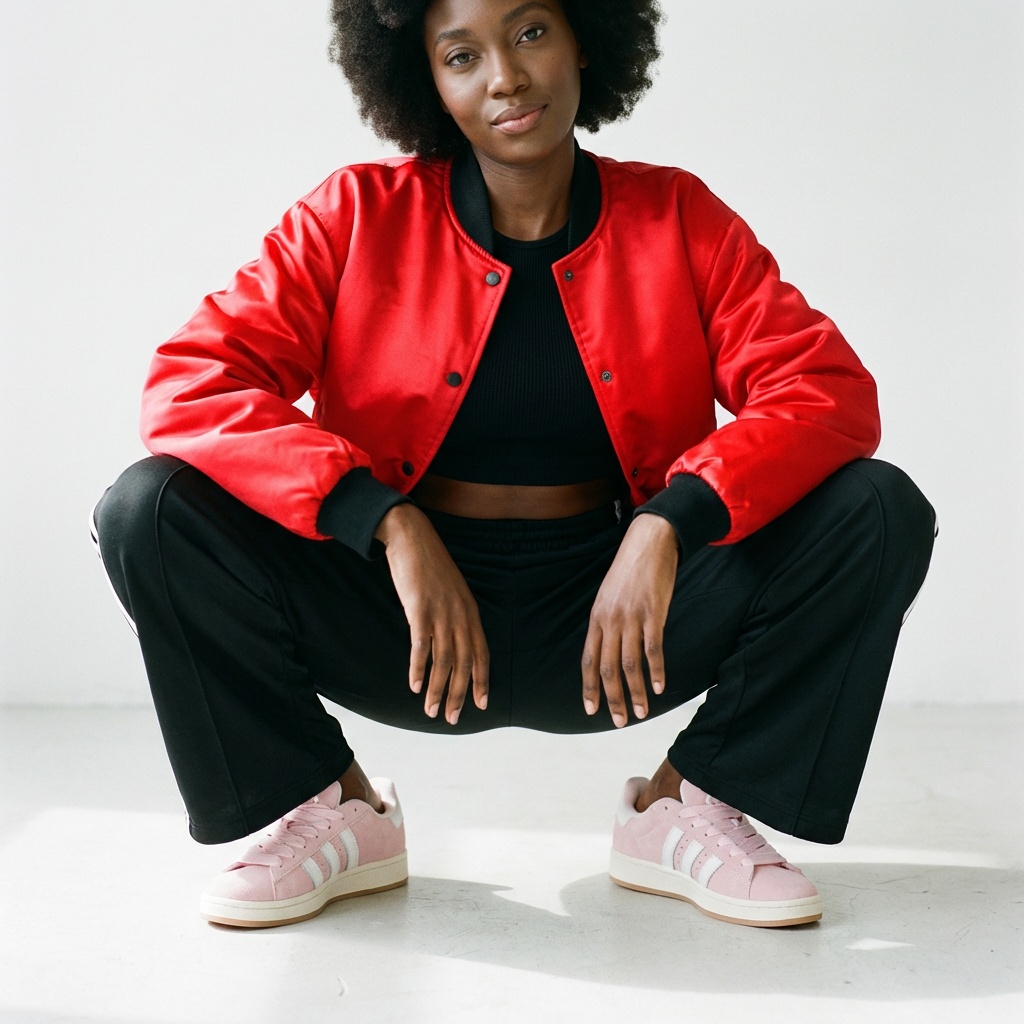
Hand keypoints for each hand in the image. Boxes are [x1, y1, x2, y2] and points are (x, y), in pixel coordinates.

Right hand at [375, 504, 488, 724]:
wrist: (412, 537)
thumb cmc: (429, 564)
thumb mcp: (451, 590)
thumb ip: (455, 613)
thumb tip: (452, 637)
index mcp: (470, 611)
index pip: (481, 652)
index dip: (481, 679)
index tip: (481, 703)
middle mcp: (460, 615)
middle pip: (464, 663)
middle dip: (460, 694)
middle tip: (453, 718)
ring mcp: (441, 613)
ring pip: (444, 661)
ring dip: (438, 689)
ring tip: (432, 711)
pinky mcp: (420, 610)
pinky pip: (421, 647)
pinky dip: (419, 669)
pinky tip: (415, 686)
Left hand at [581, 513, 678, 726]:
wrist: (649, 542)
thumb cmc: (629, 571)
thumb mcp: (608, 597)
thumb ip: (606, 623)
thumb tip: (607, 650)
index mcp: (596, 618)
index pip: (588, 660)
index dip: (589, 687)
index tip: (592, 710)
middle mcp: (610, 620)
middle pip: (607, 668)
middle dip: (612, 698)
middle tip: (618, 721)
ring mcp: (632, 617)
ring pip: (630, 664)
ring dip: (635, 692)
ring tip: (641, 713)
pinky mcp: (654, 613)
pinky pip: (653, 649)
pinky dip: (656, 671)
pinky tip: (660, 687)